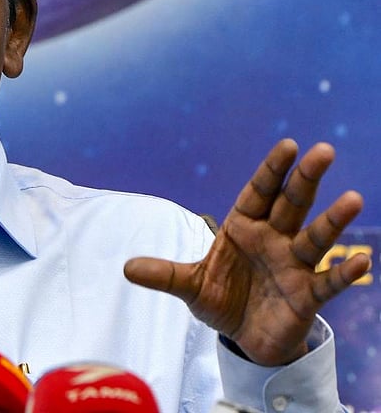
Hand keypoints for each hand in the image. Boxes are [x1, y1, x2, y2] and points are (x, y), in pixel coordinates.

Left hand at [123, 139, 370, 365]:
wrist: (243, 338)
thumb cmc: (221, 300)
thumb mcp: (189, 286)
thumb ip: (164, 274)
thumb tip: (126, 268)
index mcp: (243, 228)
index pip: (259, 192)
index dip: (272, 170)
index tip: (289, 145)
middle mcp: (273, 240)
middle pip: (291, 204)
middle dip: (306, 179)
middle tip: (324, 150)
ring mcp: (293, 266)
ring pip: (315, 238)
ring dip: (333, 221)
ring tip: (353, 199)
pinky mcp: (307, 296)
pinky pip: (328, 283)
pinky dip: (344, 273)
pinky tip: (362, 262)